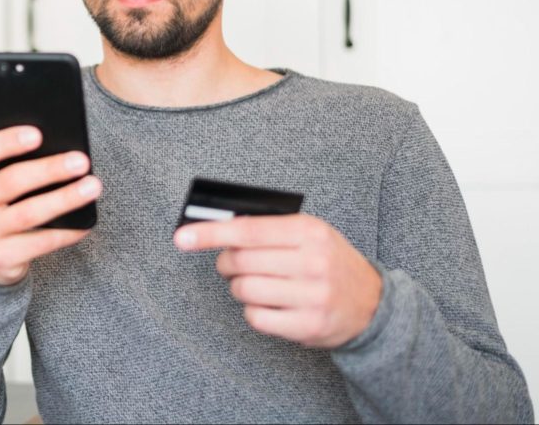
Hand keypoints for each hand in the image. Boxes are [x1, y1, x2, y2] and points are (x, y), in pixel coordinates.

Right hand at [0, 126, 100, 285]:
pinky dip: (66, 232)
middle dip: (49, 170)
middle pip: (10, 182)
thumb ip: (11, 166)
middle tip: (81, 161)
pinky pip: (39, 243)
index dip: (6, 142)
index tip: (38, 134)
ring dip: (64, 199)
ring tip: (92, 187)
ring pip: (28, 213)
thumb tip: (59, 149)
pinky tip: (84, 224)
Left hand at [174, 214, 381, 347]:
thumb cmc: (329, 262)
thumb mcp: (309, 233)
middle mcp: (313, 263)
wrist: (372, 304)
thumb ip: (269, 228)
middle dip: (226, 263)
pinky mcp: (308, 326)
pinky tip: (269, 304)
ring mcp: (312, 297)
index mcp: (310, 232)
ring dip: (239, 287)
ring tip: (256, 284)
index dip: (210, 233)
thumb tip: (216, 226)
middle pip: (241, 261)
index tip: (182, 237)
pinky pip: (256, 317)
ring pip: (244, 290)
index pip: (247, 230)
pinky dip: (253, 310)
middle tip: (231, 264)